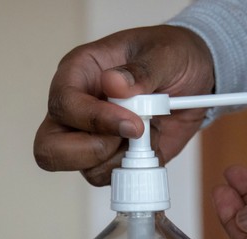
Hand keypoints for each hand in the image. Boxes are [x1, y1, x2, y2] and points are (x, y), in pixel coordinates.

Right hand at [33, 25, 213, 185]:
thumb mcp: (164, 54)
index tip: (132, 123)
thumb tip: (112, 83)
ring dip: (123, 157)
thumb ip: (141, 70)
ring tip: (149, 131)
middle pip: (51, 147)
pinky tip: (151, 144)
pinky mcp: (114, 156)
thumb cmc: (172, 58)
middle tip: (133, 134)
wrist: (195, 81)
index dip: (94, 119)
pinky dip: (136, 167)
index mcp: (81, 73)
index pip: (64, 104)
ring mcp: (93, 136)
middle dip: (93, 151)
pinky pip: (111, 177)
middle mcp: (79, 108)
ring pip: (85, 168)